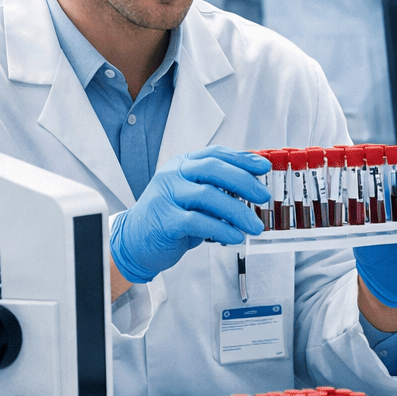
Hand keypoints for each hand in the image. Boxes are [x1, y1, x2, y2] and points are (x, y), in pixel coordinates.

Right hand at [110, 146, 269, 283]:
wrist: (134, 241)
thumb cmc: (167, 218)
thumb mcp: (192, 197)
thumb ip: (215, 189)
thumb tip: (252, 188)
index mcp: (181, 165)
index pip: (215, 154)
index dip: (242, 159)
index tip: (262, 167)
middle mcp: (173, 175)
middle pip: (213, 169)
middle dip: (244, 181)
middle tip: (262, 196)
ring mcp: (167, 196)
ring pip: (208, 195)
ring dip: (237, 211)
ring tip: (254, 225)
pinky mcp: (165, 219)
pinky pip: (198, 221)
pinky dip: (221, 229)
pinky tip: (234, 236)